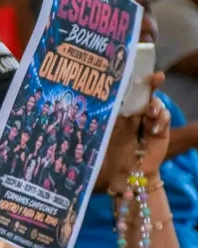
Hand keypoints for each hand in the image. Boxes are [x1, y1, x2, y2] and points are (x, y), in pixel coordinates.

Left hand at [97, 76, 170, 191]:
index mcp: (119, 114)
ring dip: (155, 105)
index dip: (132, 81)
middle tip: (156, 78)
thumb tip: (82, 111)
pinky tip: (153, 127)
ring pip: (156, 105)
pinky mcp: (161, 132)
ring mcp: (149, 122)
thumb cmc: (110, 157)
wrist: (126, 176)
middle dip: (151, 84)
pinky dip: (161, 120)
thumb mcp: (101, 140)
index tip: (136, 71)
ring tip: (150, 112)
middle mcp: (136, 114)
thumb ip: (97, 126)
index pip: (126, 93)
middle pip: (145, 94)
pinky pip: (164, 120)